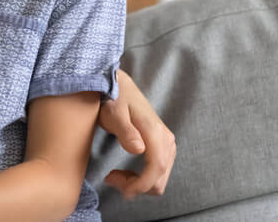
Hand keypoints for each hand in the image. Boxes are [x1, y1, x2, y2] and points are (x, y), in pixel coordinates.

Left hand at [97, 69, 175, 198]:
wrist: (120, 86)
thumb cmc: (114, 99)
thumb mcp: (114, 113)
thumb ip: (125, 131)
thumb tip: (139, 149)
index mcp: (155, 132)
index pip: (156, 167)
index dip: (142, 184)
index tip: (123, 191)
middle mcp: (166, 140)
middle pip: (160, 177)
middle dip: (137, 186)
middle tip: (111, 179)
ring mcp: (167, 144)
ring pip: (160, 178)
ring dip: (139, 184)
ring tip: (115, 176)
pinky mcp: (162, 147)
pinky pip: (158, 172)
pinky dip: (143, 179)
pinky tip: (125, 174)